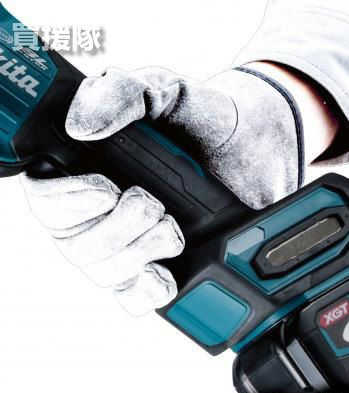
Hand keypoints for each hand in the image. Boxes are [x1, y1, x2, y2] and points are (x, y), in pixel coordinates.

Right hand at [21, 66, 304, 314]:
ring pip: (103, 272)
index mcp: (90, 166)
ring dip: (138, 253)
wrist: (255, 150)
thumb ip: (124, 94)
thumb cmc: (205, 121)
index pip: (46, 198)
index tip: (108, 191)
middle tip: (154, 205)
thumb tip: (80, 125)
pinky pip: (134, 297)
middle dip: (118, 229)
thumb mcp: (167, 94)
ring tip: (174, 230)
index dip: (68, 202)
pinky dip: (147, 291)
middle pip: (74, 244)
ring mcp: (131, 241)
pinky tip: (166, 275)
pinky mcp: (159, 264)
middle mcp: (103, 210)